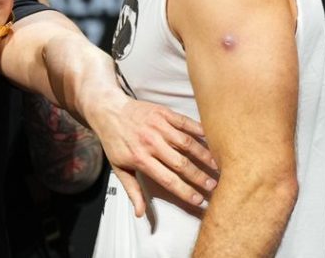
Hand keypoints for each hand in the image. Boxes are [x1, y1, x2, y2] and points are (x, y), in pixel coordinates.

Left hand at [88, 93, 218, 215]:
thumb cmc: (114, 141)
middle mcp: (150, 143)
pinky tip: (211, 139)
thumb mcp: (118, 167)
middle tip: (213, 186)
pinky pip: (185, 123)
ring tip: (216, 166)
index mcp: (140, 159)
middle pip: (180, 163)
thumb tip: (140, 213)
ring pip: (186, 143)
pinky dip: (199, 130)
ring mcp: (158, 126)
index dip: (184, 191)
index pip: (167, 179)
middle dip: (199, 177)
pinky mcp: (163, 112)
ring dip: (203, 155)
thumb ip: (132, 190)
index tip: (199, 200)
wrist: (107, 110)